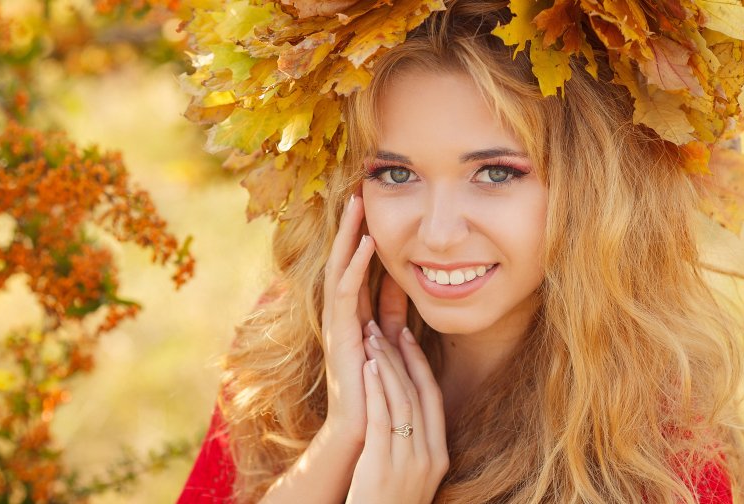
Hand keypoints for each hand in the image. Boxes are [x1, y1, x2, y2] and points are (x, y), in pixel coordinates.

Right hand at [321, 193, 376, 447]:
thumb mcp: (393, 344)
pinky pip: (345, 293)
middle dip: (350, 227)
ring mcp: (337, 325)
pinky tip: (366, 243)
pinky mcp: (339, 336)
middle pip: (344, 261)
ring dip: (348, 236)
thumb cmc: (382, 395)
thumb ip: (395, 316)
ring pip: (340, 270)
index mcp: (355, 317)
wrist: (364, 434)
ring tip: (356, 204)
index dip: (363, 237)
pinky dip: (355, 266)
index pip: (358, 268)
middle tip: (358, 190)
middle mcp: (342, 316)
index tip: (372, 207)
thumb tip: (406, 284)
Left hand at [345, 323, 448, 503]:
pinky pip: (382, 418)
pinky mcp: (382, 465)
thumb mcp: (411, 475)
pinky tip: (367, 367)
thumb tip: (407, 412)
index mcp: (439, 455)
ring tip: (371, 337)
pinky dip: (376, 389)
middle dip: (401, 356)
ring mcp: (408, 462)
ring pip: (401, 400)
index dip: (420, 364)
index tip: (407, 337)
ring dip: (385, 364)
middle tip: (385, 327)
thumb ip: (413, 445)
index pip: (433, 398)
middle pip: (418, 393)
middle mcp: (429, 456)